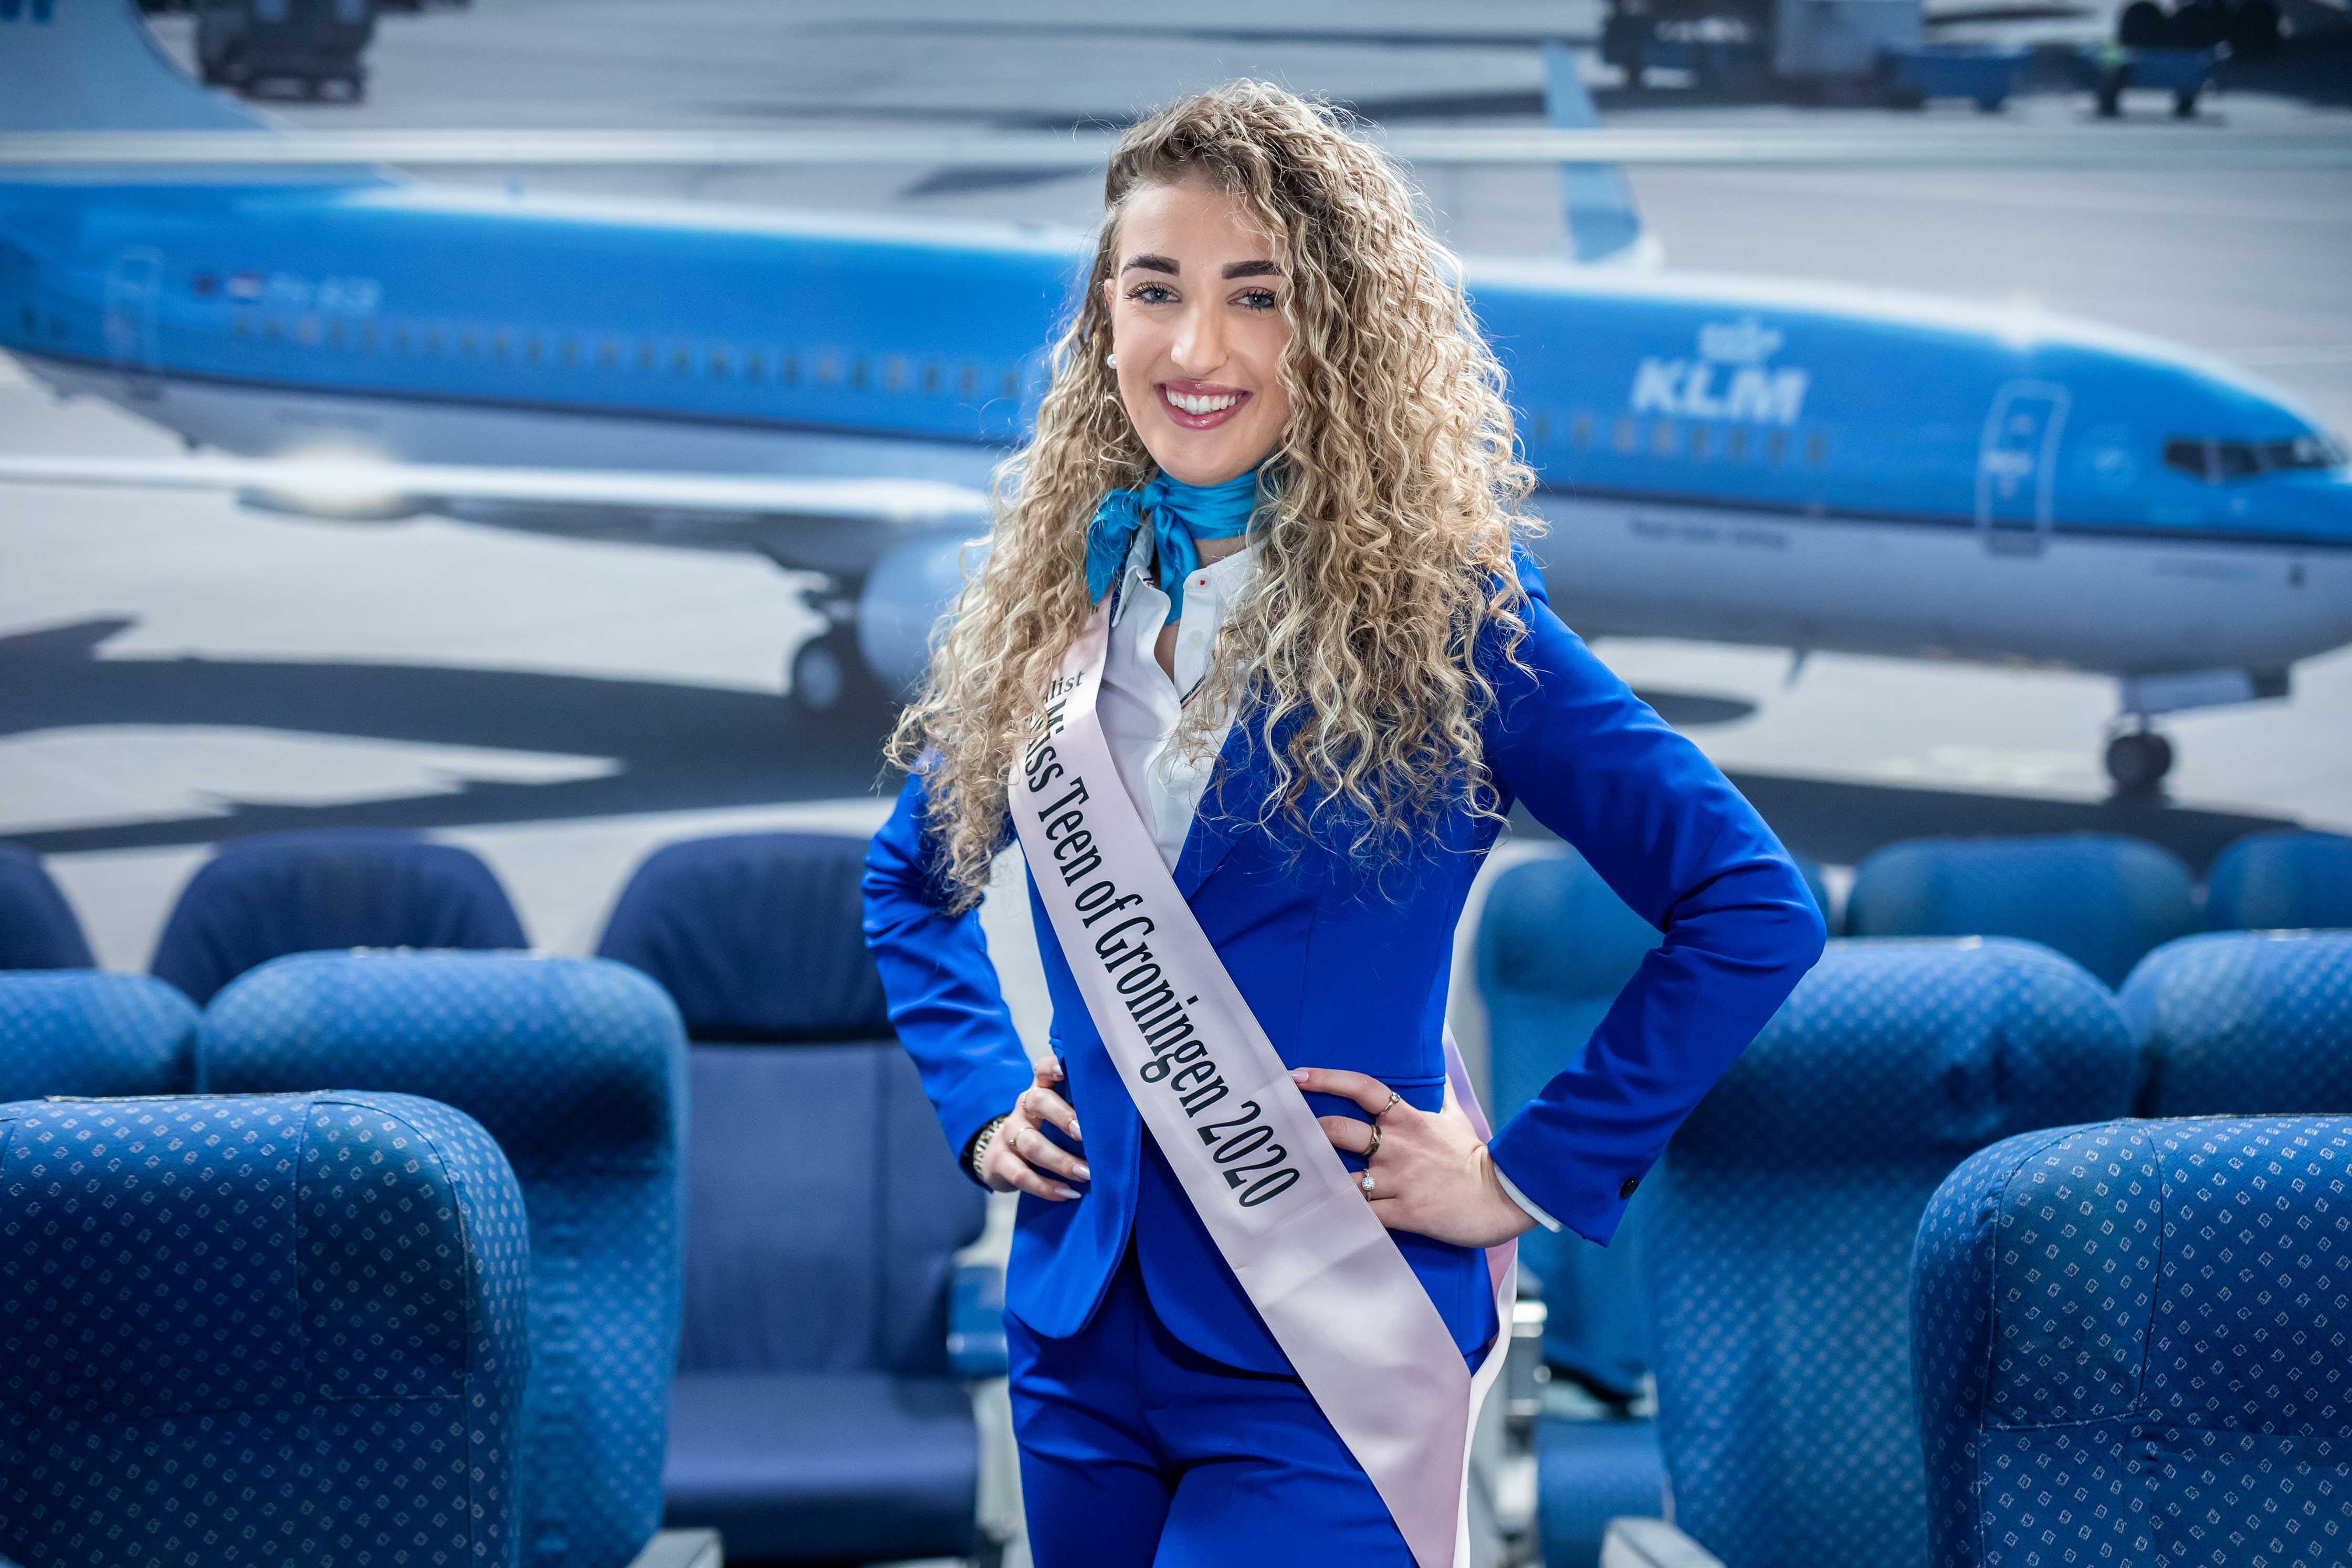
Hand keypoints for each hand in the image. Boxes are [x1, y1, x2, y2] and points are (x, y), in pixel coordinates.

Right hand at [980, 1058, 1088, 1200]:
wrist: (999, 1157)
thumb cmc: (1044, 1133)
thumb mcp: (1058, 1115)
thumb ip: (1081, 1111)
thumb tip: (1124, 1121)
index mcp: (1040, 1090)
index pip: (1043, 1069)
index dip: (1053, 1066)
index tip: (1067, 1069)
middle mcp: (1024, 1107)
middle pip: (1038, 1102)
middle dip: (1063, 1117)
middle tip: (1085, 1134)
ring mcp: (1009, 1134)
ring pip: (1032, 1144)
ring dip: (1062, 1161)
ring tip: (1086, 1174)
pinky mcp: (999, 1161)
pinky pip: (1021, 1174)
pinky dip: (1045, 1186)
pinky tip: (1067, 1193)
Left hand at [1292, 1067, 1534, 1248]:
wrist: (1504, 1195)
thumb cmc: (1476, 1158)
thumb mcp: (1457, 1118)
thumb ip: (1440, 1097)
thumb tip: (1440, 1070)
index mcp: (1407, 1119)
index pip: (1362, 1087)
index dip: (1326, 1078)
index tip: (1296, 1076)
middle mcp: (1397, 1146)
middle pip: (1337, 1130)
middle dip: (1308, 1133)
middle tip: (1285, 1136)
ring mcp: (1398, 1180)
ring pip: (1341, 1177)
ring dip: (1318, 1179)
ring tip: (1294, 1182)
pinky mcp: (1403, 1212)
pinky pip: (1361, 1214)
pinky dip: (1342, 1214)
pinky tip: (1322, 1215)